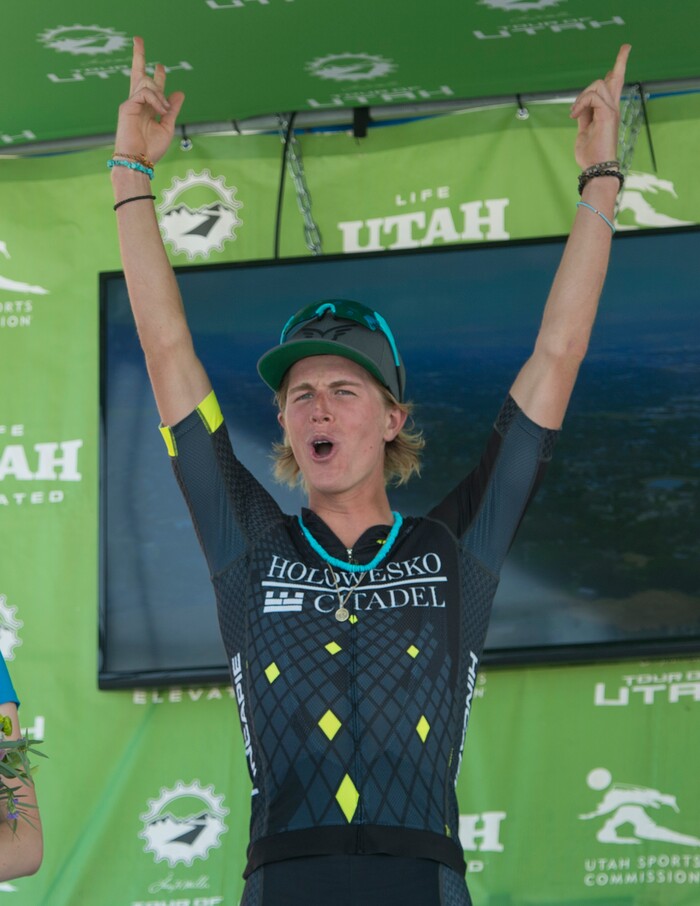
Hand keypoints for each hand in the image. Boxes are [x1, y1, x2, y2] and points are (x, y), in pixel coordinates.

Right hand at [113, 36, 184, 164]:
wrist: (138, 161)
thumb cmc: (151, 149)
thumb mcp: (167, 127)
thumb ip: (172, 110)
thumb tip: (179, 93)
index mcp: (147, 108)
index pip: (151, 87)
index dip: (157, 75)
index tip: (161, 66)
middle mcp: (137, 103)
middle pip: (138, 74)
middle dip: (139, 56)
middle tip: (138, 38)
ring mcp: (131, 103)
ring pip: (146, 83)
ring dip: (160, 95)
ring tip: (164, 111)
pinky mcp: (126, 106)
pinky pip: (144, 92)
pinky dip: (156, 100)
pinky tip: (160, 111)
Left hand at [570, 44, 630, 169]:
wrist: (596, 168)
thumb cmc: (590, 154)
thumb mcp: (583, 131)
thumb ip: (584, 116)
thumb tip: (580, 106)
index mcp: (608, 110)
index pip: (615, 83)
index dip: (620, 65)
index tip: (626, 48)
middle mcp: (613, 108)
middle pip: (614, 77)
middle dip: (617, 63)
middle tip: (587, 95)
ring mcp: (611, 110)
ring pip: (599, 84)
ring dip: (582, 96)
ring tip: (574, 113)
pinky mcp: (607, 114)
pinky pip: (593, 96)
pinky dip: (581, 103)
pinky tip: (574, 115)